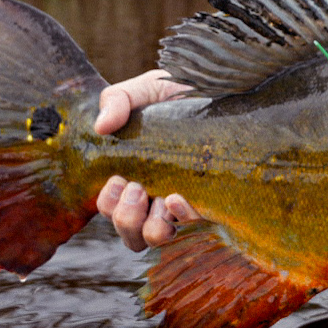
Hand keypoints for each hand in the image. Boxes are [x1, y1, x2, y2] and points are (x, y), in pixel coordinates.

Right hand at [92, 70, 197, 250]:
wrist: (225, 90)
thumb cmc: (179, 95)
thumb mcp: (146, 90)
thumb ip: (117, 100)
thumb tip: (101, 126)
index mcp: (134, 175)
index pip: (111, 209)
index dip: (108, 205)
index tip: (116, 179)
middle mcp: (157, 196)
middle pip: (131, 234)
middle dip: (125, 218)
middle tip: (137, 188)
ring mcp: (185, 201)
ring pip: (157, 237)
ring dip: (151, 226)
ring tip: (160, 197)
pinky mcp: (212, 200)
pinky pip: (194, 225)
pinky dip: (183, 217)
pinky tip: (181, 198)